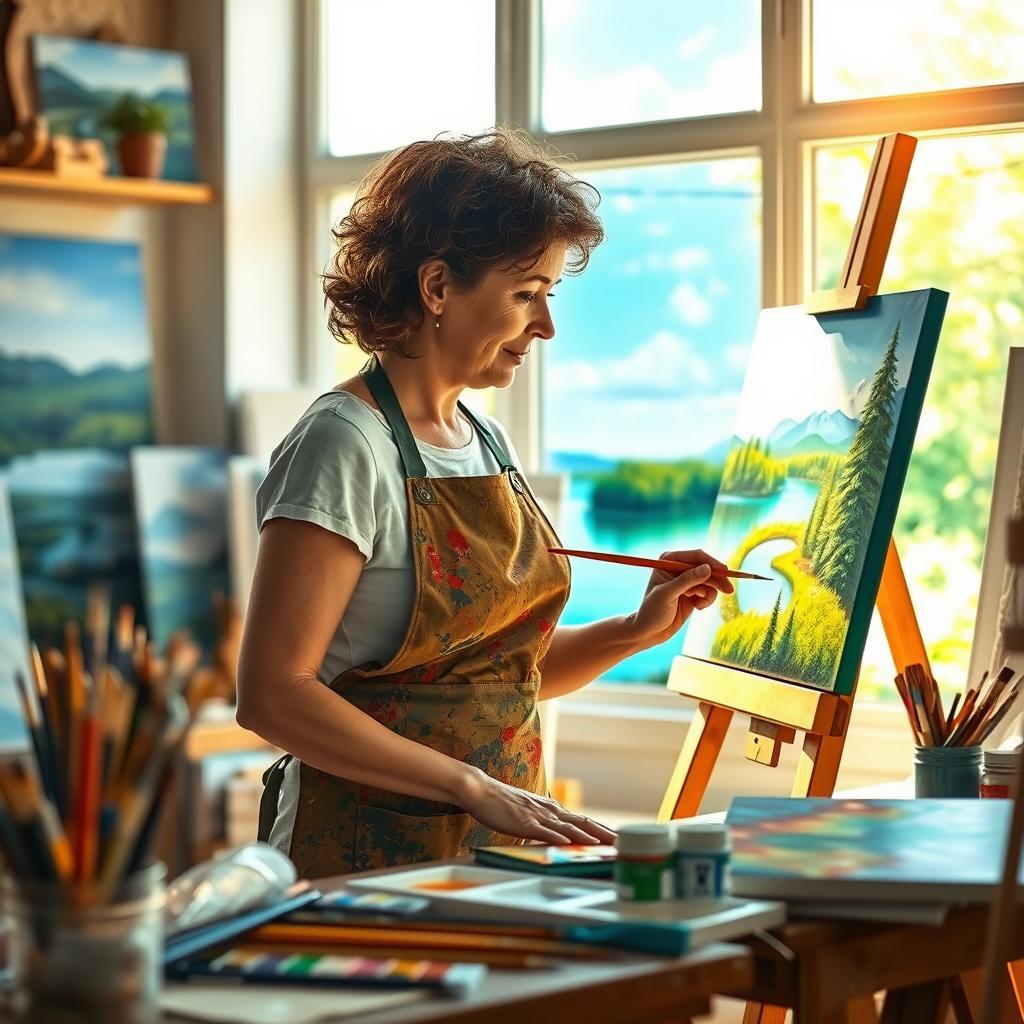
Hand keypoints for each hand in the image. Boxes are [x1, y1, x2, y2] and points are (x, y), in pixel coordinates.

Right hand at [458, 768, 615, 844]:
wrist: (482, 790)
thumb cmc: (502, 805)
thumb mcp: (527, 816)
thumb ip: (540, 827)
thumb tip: (549, 840)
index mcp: (552, 810)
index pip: (583, 822)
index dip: (601, 830)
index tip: (618, 838)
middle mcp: (550, 811)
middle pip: (583, 823)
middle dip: (605, 833)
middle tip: (624, 842)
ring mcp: (538, 816)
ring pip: (569, 827)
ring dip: (589, 836)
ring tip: (606, 844)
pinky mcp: (524, 822)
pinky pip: (544, 831)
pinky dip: (558, 837)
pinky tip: (569, 843)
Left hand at [626, 548, 734, 649]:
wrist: (649, 632)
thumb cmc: (652, 611)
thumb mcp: (668, 594)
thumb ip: (687, 581)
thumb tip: (708, 568)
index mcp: (669, 561)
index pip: (696, 556)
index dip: (711, 563)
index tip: (724, 571)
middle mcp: (679, 568)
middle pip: (707, 567)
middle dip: (717, 579)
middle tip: (729, 591)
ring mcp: (686, 580)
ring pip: (710, 581)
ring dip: (710, 593)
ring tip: (700, 605)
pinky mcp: (693, 593)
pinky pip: (709, 592)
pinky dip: (707, 600)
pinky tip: (697, 607)